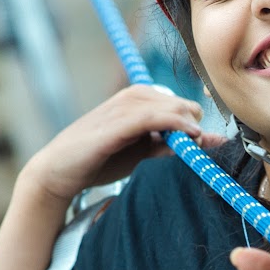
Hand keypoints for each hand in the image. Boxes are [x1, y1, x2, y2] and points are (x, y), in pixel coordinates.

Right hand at [21, 83, 214, 206]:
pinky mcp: (116, 123)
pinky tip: (190, 135)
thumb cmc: (98, 160)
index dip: (196, 120)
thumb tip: (198, 142)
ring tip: (198, 142)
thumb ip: (165, 146)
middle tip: (203, 145)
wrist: (59, 171)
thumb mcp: (139, 152)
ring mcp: (122, 108)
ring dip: (189, 124)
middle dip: (195, 123)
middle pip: (179, 103)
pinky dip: (175, 124)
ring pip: (170, 107)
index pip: (178, 103)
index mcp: (137, 101)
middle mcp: (131, 97)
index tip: (210, 141)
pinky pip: (154, 117)